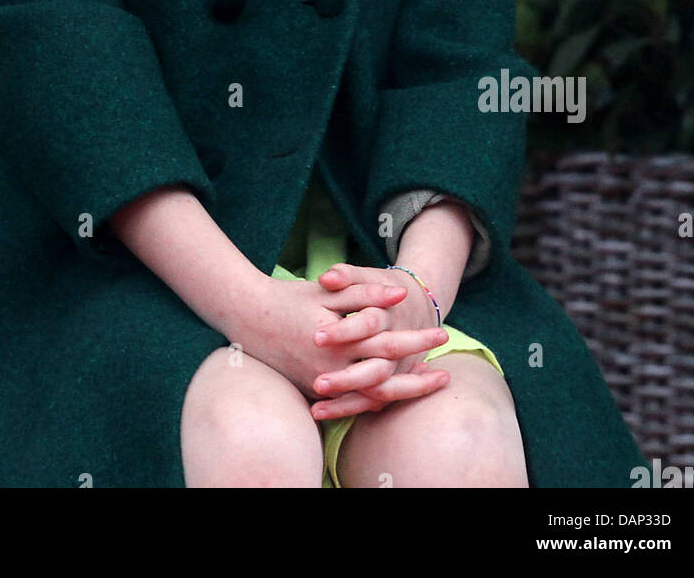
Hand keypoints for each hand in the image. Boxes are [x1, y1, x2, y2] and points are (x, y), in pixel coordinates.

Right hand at [231, 274, 448, 408]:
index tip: (442, 335)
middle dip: (417, 373)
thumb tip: (401, 294)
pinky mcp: (315, 390)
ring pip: (371, 396)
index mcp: (339, 340)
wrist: (247, 316)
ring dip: (403, 391)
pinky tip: (395, 393)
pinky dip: (376, 399)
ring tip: (429, 384)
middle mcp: (332, 367)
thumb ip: (365, 293)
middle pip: (386, 375)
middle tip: (446, 370)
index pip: (387, 344)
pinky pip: (352, 402)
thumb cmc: (289, 298)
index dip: (416, 341)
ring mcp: (322, 383)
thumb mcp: (328, 291)